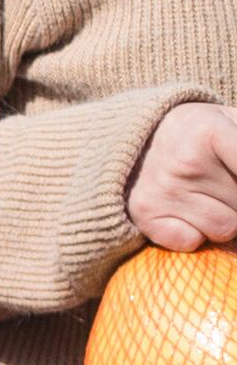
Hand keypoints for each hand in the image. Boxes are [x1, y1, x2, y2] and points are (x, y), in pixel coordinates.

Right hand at [130, 101, 236, 249]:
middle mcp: (186, 162)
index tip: (235, 180)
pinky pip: (192, 243)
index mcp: (210, 132)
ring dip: (225, 218)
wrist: (138, 138)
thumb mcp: (232, 121)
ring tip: (210, 197)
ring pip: (226, 228)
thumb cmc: (201, 133)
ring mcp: (163, 191)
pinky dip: (196, 234)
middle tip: (225, 182)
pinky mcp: (145, 216)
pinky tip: (188, 212)